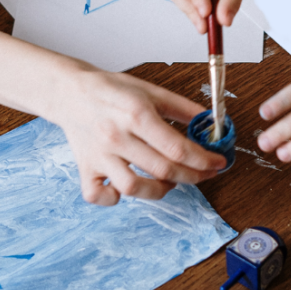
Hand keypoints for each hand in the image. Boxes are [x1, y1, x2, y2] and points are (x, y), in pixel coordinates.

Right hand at [53, 61, 227, 204]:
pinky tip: (127, 189)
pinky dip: (114, 199)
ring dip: (160, 191)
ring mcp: (100, 155)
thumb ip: (182, 107)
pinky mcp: (85, 168)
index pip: (177, 147)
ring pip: (133, 188)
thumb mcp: (151, 90)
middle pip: (162, 169)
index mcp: (136, 114)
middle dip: (192, 176)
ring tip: (171, 182)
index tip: (218, 162)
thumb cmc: (112, 90)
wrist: (71, 92)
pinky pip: (97, 195)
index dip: (203, 159)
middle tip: (205, 173)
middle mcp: (117, 137)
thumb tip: (210, 122)